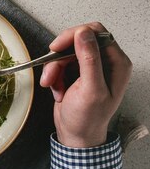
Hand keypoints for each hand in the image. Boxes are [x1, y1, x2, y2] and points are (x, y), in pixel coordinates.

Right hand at [40, 22, 131, 147]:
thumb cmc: (87, 119)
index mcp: (117, 63)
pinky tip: (57, 88)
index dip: (75, 35)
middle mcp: (106, 61)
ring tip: (53, 84)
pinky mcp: (77, 70)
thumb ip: (89, 60)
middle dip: (60, 55)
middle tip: (51, 68)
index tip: (58, 47)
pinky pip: (60, 61)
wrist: (75, 136)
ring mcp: (91, 65)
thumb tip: (83, 33)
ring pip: (66, 50)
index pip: (96, 32)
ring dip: (54, 67)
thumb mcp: (90, 90)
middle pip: (78, 39)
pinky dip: (54, 73)